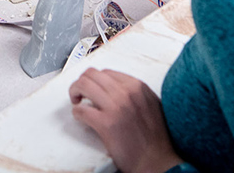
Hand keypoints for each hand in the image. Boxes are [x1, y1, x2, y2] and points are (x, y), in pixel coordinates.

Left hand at [69, 68, 183, 172]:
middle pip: (91, 75)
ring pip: (83, 85)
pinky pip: (81, 109)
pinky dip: (77, 113)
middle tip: (80, 95)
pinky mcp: (106, 124)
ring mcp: (116, 107)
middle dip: (82, 83)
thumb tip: (114, 88)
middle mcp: (126, 92)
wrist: (157, 161)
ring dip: (75, 93)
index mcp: (137, 86)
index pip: (106, 72)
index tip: (93, 89)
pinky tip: (81, 118)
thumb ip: (134, 93)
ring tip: (78, 103)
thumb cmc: (155, 138)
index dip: (96, 81)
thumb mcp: (151, 104)